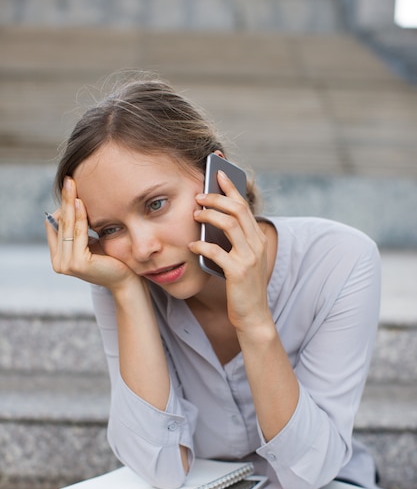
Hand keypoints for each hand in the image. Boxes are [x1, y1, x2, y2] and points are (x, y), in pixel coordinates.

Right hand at [45, 176, 137, 291]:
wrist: (126, 280)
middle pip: (59, 224)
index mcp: (59, 258)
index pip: (53, 227)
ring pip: (68, 227)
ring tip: (73, 185)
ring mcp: (66, 265)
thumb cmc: (111, 260)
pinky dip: (79, 217)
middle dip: (64, 200)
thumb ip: (79, 230)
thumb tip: (72, 203)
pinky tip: (80, 202)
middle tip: (68, 179)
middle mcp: (59, 263)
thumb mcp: (90, 243)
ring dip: (70, 205)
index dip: (60, 207)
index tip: (69, 188)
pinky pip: (78, 233)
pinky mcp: (77, 263)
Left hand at [190, 171, 270, 331]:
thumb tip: (210, 220)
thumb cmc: (241, 287)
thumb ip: (232, 241)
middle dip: (217, 197)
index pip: (244, 205)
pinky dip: (202, 246)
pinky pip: (217, 252)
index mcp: (257, 239)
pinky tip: (191, 247)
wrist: (253, 315)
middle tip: (198, 195)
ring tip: (195, 215)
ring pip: (230, 224)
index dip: (231, 187)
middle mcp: (257, 244)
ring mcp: (250, 258)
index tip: (218, 172)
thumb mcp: (241, 259)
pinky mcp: (239, 272)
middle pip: (238, 209)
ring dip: (210, 216)